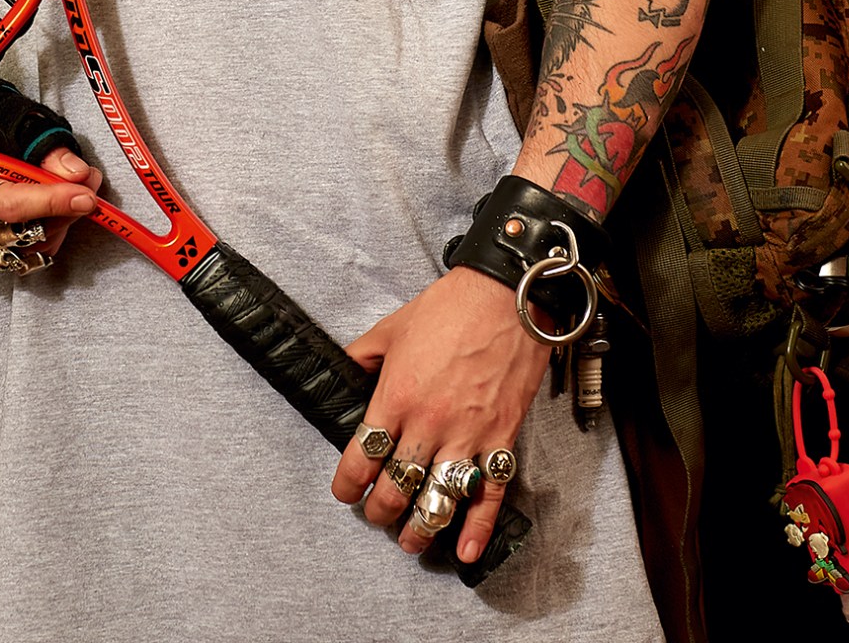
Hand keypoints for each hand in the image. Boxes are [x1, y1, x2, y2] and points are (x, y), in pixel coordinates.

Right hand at [0, 146, 101, 268]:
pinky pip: (26, 257)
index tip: (83, 195)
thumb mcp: (12, 132)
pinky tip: (47, 215)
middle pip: (21, 228)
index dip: (50, 200)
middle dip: (63, 210)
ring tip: (66, 196)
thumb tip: (77, 173)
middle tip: (87, 189)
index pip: (8, 201)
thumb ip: (47, 150)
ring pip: (29, 244)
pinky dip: (46, 237)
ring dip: (59, 223)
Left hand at [331, 266, 547, 564]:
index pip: (361, 458)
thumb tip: (343, 373)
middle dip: (379, 510)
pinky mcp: (501, 440)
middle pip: (395, 488)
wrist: (505, 298)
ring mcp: (466, 436)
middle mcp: (428, 424)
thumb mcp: (391, 327)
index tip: (345, 491)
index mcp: (395, 397)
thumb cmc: (450, 308)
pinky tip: (465, 550)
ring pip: (437, 502)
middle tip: (375, 513)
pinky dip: (477, 529)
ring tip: (409, 540)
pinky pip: (489, 496)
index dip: (347, 484)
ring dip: (419, 529)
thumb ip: (362, 357)